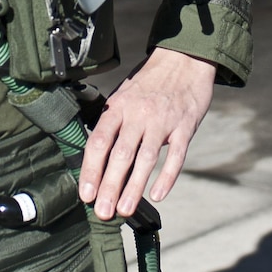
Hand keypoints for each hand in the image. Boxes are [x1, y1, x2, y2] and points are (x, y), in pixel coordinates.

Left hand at [78, 50, 215, 220]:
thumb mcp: (123, 96)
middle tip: (103, 212)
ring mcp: (163, 121)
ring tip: (123, 210)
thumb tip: (95, 160)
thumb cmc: (148, 83)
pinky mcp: (185, 126)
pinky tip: (157, 195)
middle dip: (110, 186)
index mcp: (118, 107)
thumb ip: (111, 124)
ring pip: (146, 158)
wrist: (183, 59)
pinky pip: (176, 155)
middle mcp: (138, 114)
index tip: (85, 194)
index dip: (90, 170)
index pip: (99, 142)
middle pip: (120, 155)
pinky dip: (167, 177)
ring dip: (134, 187)